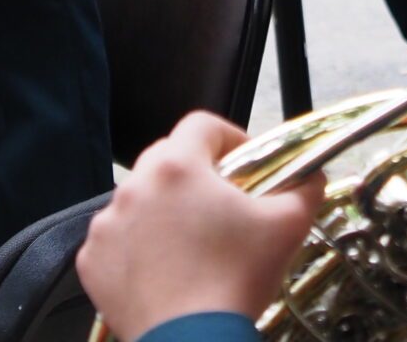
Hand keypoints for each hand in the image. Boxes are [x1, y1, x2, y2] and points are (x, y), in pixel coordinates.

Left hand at [75, 114, 324, 335]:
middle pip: (167, 158)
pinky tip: (163, 268)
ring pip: (140, 198)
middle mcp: (135, 186)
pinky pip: (117, 238)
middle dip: (196, 174)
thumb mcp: (288, 226)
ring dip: (164, 209)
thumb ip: (306, 187)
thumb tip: (313, 176)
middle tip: (221, 205)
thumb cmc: (235, 281)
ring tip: (192, 242)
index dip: (229, 138)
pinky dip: (137, 246)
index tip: (245, 164)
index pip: (202, 125)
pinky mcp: (93, 260)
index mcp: (178, 166)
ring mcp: (108, 224)